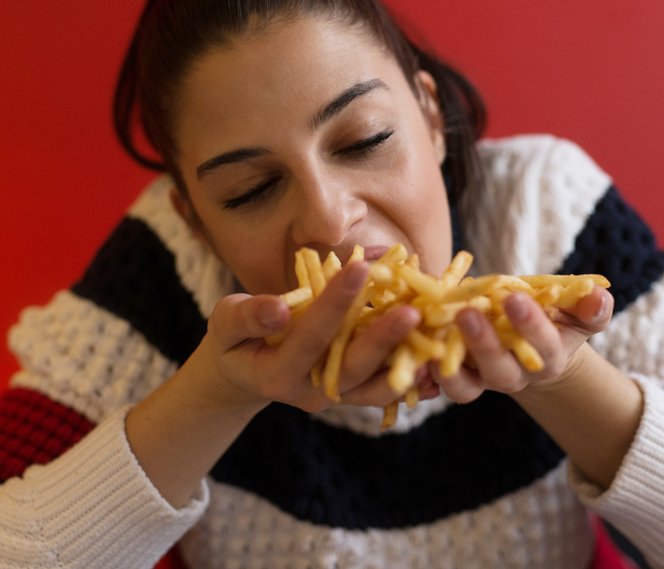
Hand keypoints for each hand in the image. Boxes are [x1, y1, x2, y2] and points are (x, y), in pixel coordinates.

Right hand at [195, 261, 430, 413]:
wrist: (243, 373)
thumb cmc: (234, 338)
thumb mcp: (225, 322)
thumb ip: (247, 315)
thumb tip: (278, 309)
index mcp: (276, 373)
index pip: (311, 335)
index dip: (334, 302)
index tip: (358, 267)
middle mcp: (309, 392)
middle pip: (352, 366)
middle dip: (382, 338)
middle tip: (411, 310)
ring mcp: (333, 397)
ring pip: (376, 386)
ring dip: (406, 362)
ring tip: (434, 337)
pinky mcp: (351, 394)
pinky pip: (384, 389)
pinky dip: (411, 377)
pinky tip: (438, 363)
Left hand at [431, 286, 612, 403]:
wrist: (528, 341)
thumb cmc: (556, 320)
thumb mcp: (577, 312)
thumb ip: (590, 307)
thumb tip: (598, 296)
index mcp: (548, 359)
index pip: (544, 346)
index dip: (530, 326)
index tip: (515, 298)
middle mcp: (515, 375)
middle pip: (501, 371)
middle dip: (485, 344)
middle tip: (468, 313)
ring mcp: (483, 380)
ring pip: (467, 386)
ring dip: (450, 364)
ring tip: (433, 338)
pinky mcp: (457, 377)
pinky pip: (442, 383)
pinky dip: (428, 370)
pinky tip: (415, 346)